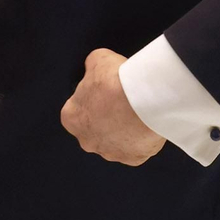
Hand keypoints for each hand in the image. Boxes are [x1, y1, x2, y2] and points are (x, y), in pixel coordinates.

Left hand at [60, 49, 165, 165]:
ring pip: (115, 141)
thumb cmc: (117, 81)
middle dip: (107, 118)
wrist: (145, 98)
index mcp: (71, 118)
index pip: (77, 109)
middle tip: (122, 102)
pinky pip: (135, 150)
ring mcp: (110, 152)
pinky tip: (147, 124)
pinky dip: (141, 140)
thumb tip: (95, 67)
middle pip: (95, 129)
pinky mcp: (132, 159)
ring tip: (138, 111)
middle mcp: (86, 140)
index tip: (106, 91)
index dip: (93, 98)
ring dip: (124, 130)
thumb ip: (92, 66)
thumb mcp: (98, 59)